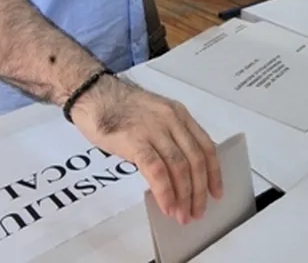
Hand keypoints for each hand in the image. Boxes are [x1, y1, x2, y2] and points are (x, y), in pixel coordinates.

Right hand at [71, 74, 222, 223]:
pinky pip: (156, 170)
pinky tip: (167, 205)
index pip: (205, 146)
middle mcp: (171, 120)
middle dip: (199, 191)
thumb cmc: (118, 106)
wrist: (91, 93)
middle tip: (197, 211)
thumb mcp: (154, 114)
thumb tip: (177, 170)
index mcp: (178, 114)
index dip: (214, 173)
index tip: (216, 192)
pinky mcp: (135, 140)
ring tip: (182, 214)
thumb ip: (168, 137)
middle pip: (195, 160)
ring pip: (179, 167)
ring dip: (184, 196)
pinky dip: (165, 192)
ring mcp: (153, 130)